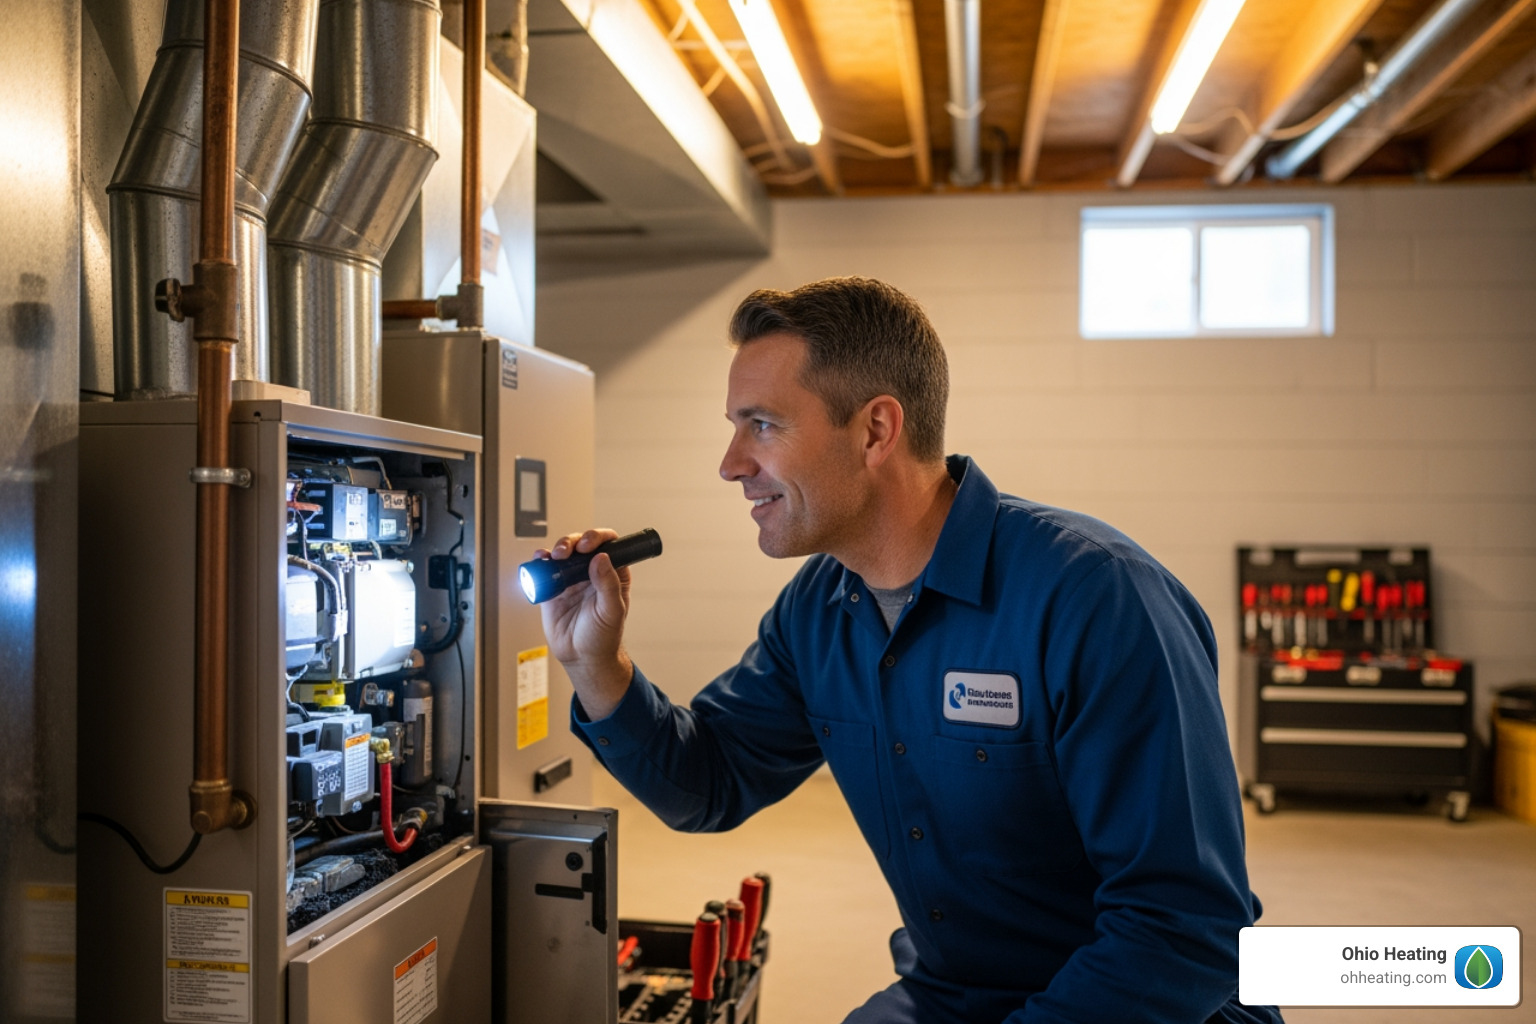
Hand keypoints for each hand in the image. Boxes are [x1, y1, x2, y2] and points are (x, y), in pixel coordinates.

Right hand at [535, 528, 634, 717]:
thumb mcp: (612, 611)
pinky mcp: (553, 588)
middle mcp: (592, 572)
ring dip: (558, 547)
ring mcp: (572, 579)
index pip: (609, 545)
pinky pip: (546, 569)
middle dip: (573, 541)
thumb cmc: (603, 638)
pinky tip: (541, 559)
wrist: (581, 658)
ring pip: (564, 552)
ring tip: (555, 556)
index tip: (588, 546)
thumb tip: (602, 558)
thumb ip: (608, 584)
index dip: (598, 538)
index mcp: (612, 574)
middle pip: (582, 543)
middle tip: (568, 551)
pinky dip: (541, 560)